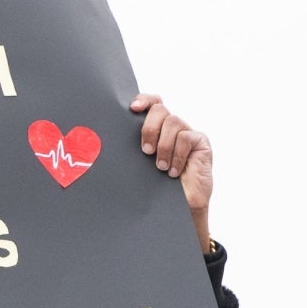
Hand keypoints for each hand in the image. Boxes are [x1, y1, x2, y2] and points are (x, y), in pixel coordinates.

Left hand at [131, 93, 214, 251]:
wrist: (180, 207)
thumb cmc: (158, 186)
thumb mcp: (141, 164)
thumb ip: (134, 148)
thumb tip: (105, 140)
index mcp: (157, 128)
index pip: (153, 103)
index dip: (144, 100)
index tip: (133, 109)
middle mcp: (172, 127)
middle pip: (160, 109)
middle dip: (149, 128)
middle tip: (145, 151)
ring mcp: (188, 133)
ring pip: (173, 122)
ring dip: (164, 146)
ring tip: (161, 167)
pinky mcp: (201, 142)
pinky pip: (186, 138)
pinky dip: (177, 155)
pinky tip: (174, 171)